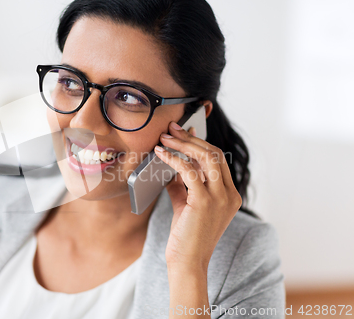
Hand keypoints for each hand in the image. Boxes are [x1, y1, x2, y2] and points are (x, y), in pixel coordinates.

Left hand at [155, 122, 241, 272]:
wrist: (186, 263)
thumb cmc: (186, 236)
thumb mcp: (186, 205)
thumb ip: (183, 186)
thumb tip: (171, 166)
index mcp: (231, 195)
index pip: (219, 160)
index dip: (200, 142)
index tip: (183, 132)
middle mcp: (230, 195)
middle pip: (215, 154)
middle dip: (191, 138)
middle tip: (171, 128)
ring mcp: (221, 198)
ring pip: (206, 157)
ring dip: (183, 144)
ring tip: (165, 137)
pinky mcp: (205, 202)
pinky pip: (189, 171)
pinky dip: (173, 158)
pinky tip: (160, 153)